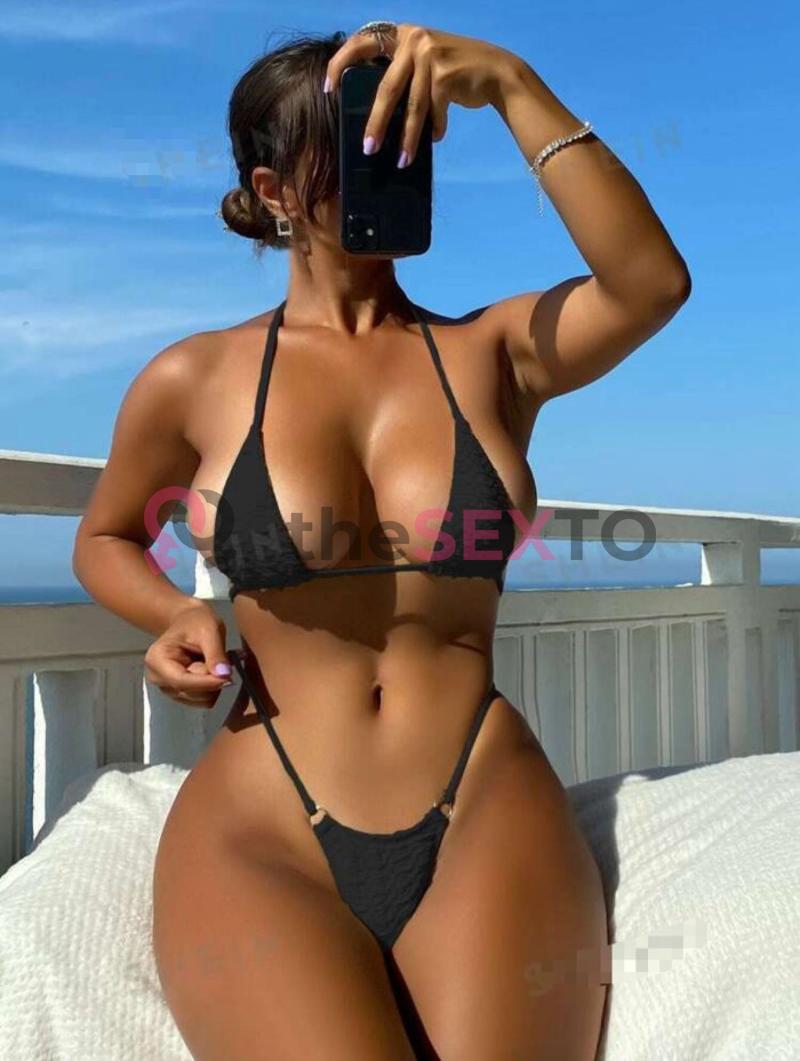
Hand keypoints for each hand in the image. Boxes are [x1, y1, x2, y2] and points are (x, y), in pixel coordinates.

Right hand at [143, 599, 236, 708]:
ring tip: (213, 662)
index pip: (181, 681)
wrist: (189, 620)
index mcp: (157, 660)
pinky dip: (213, 687)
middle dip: (210, 679)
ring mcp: (168, 688)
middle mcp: (158, 678)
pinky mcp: (180, 693)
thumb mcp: (209, 630)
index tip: (228, 678)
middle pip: (191, 693)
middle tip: (220, 660)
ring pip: (200, 700)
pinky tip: (212, 670)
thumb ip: (215, 654)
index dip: (206, 683)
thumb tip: (224, 675)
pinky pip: (203, 700)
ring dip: (213, 683)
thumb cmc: (197, 621)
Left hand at [324, 23, 520, 165]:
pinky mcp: (445, 72)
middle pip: (385, 88)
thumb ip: (401, 74)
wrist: (496, 70)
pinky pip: (433, 110)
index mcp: (401, 34)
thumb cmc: (454, 73)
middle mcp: (413, 38)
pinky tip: (436, 137)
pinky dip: (435, 127)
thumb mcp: (423, 64)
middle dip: (376, 123)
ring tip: (401, 161)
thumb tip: (373, 113)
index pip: (362, 42)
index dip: (340, 63)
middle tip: (368, 148)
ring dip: (406, 138)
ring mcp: (429, 53)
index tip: (328, 88)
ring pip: (411, 106)